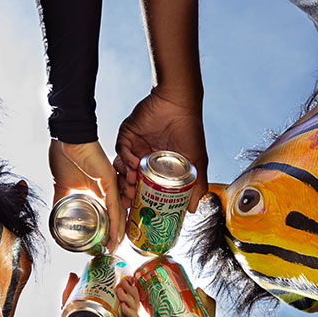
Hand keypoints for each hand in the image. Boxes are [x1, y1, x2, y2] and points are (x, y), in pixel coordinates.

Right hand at [50, 140, 123, 252]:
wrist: (66, 138)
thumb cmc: (65, 155)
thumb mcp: (62, 185)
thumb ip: (61, 200)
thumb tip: (54, 215)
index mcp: (99, 188)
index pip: (107, 212)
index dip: (108, 228)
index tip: (105, 244)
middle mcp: (108, 187)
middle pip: (116, 215)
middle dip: (115, 234)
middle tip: (112, 251)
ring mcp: (111, 184)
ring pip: (118, 212)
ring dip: (117, 232)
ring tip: (115, 247)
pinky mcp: (109, 180)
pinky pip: (115, 204)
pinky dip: (116, 221)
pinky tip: (117, 234)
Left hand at [61, 273, 144, 316]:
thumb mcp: (71, 315)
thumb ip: (70, 296)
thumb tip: (73, 275)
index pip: (126, 300)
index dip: (128, 288)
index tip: (123, 277)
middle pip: (134, 303)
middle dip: (131, 290)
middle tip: (123, 281)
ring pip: (136, 311)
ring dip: (131, 299)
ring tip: (121, 291)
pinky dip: (131, 314)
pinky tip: (123, 307)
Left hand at [113, 88, 208, 211]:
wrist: (180, 104)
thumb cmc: (190, 130)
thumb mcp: (197, 162)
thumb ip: (197, 185)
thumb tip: (193, 209)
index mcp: (158, 167)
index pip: (144, 189)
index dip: (140, 201)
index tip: (138, 212)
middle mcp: (144, 159)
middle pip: (129, 181)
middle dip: (127, 193)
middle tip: (129, 201)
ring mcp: (134, 147)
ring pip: (122, 169)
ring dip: (124, 179)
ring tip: (132, 185)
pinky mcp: (127, 135)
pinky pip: (120, 152)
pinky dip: (125, 160)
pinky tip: (134, 165)